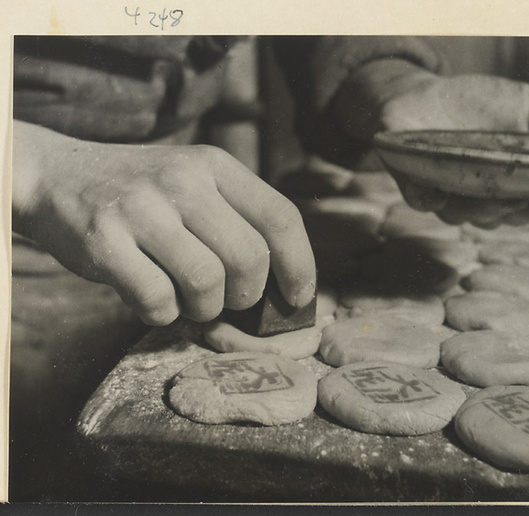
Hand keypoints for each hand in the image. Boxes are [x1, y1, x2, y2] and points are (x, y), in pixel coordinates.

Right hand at [13, 121, 315, 324]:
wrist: (58, 175)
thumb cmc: (142, 192)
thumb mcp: (194, 183)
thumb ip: (236, 220)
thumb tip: (284, 285)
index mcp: (215, 165)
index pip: (281, 217)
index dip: (300, 265)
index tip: (298, 297)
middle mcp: (183, 180)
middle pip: (249, 259)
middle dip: (247, 296)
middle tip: (228, 299)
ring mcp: (142, 208)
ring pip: (207, 283)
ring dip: (205, 308)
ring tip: (189, 300)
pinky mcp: (104, 240)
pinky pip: (158, 300)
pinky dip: (163, 313)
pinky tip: (154, 299)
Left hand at [335, 59, 528, 226]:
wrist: (422, 93)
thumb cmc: (479, 102)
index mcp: (511, 182)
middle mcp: (480, 195)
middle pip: (504, 217)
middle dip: (526, 212)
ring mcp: (446, 193)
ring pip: (465, 215)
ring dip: (483, 208)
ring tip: (499, 194)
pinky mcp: (414, 185)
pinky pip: (422, 201)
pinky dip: (430, 198)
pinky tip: (438, 192)